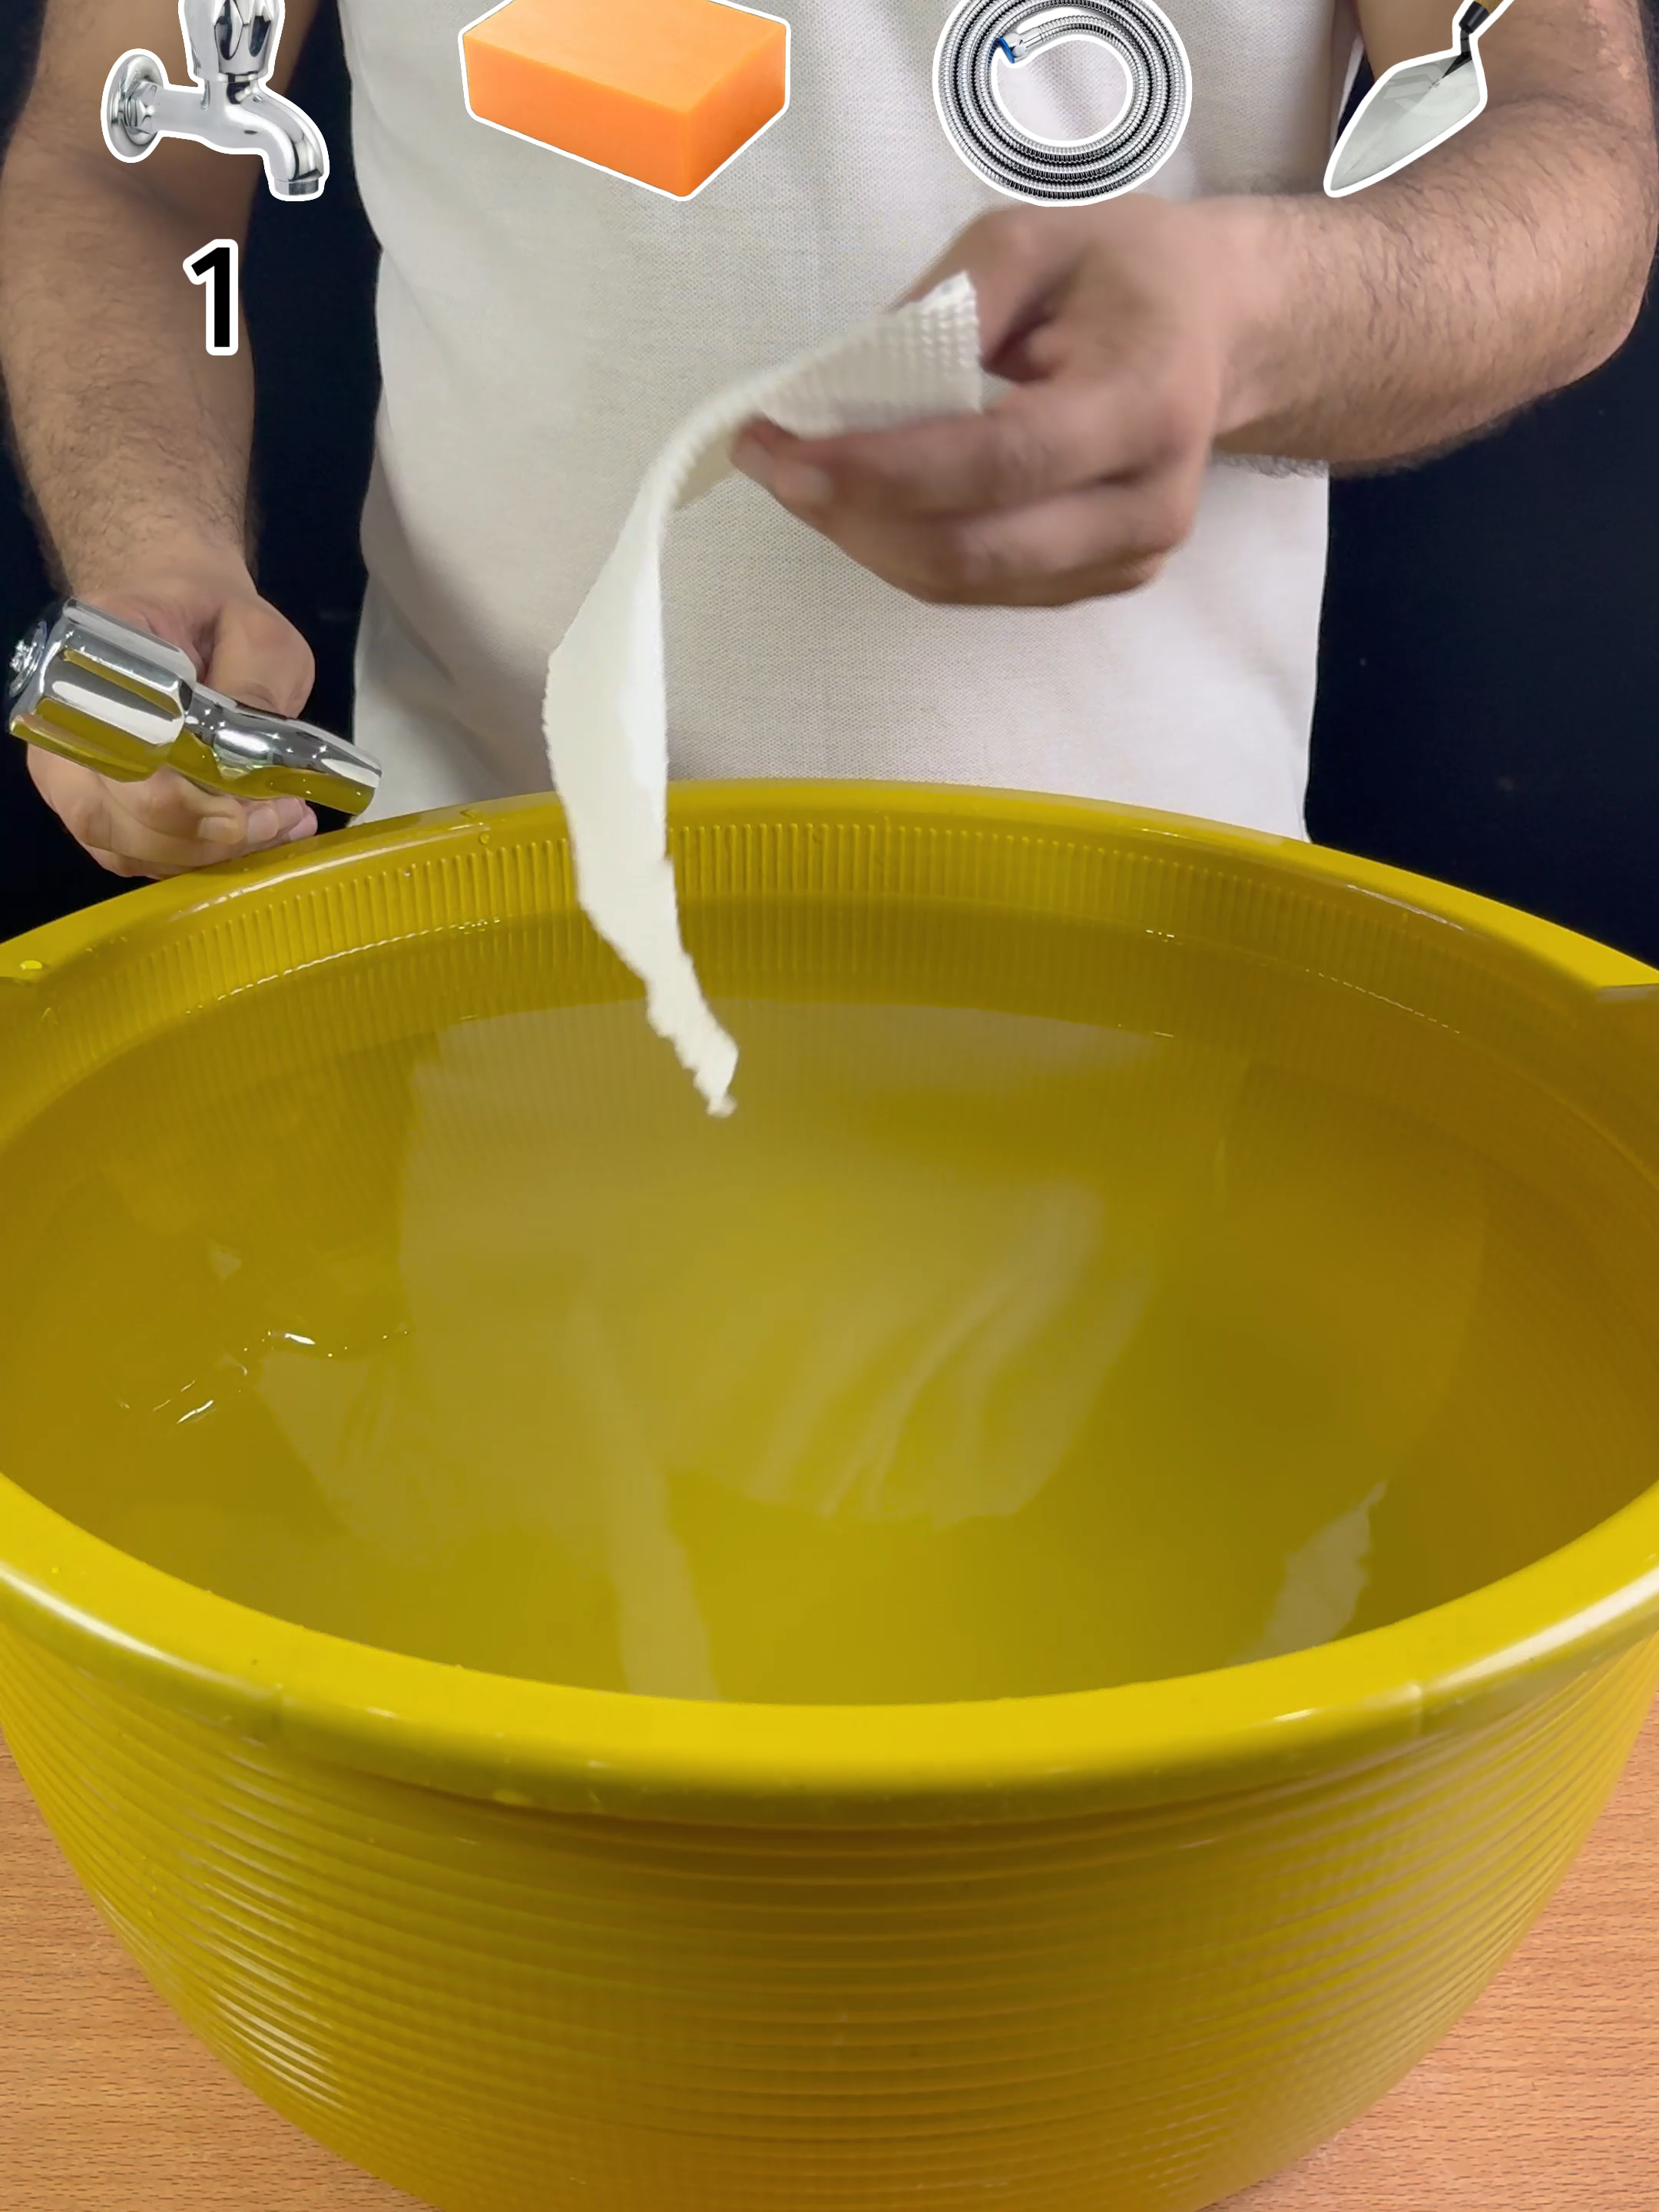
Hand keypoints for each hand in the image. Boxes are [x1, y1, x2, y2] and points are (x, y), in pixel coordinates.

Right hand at [27, 550, 321, 878]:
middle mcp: (64, 725)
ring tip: (280, 826)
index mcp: (91, 661)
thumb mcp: (256, 633)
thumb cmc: (214, 621)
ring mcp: (73, 775)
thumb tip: (251, 762)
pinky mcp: (100, 811)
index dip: (174, 797)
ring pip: (129, 847)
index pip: (115, 750)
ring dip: (210, 853)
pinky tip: (259, 838)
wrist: (183, 620)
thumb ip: (256, 686)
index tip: (240, 809)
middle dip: (205, 835)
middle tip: (280, 818)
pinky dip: (200, 861)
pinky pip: (140, 858)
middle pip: (115, 816)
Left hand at [730, 199, 1250, 609]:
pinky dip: (904, 549)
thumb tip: (849, 383)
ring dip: (865, 538)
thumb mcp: (1034, 239)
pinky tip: (861, 502)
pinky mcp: (1099, 582)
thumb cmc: (1119, 275)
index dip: (884, 471)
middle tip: (768, 464)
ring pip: (965, 583)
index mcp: (1147, 401)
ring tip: (799, 476)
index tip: (785, 450)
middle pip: (973, 549)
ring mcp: (1128, 558)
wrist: (1216, 330)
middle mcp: (1149, 503)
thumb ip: (950, 304)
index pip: (1002, 462)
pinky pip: (979, 588)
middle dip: (852, 517)